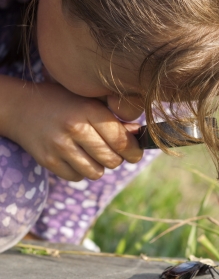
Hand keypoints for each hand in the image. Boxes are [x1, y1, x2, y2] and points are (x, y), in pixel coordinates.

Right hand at [8, 82, 142, 180]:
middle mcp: (74, 128)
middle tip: (113, 152)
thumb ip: (114, 117)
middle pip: (112, 160)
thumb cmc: (63, 102)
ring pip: (96, 172)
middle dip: (117, 159)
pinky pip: (77, 177)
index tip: (136, 153)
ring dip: (99, 166)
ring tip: (93, 153)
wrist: (21, 107)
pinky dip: (81, 171)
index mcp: (88, 109)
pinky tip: (76, 156)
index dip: (134, 150)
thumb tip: (138, 134)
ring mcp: (59, 146)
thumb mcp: (89, 100)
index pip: (121, 140)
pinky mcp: (48, 161)